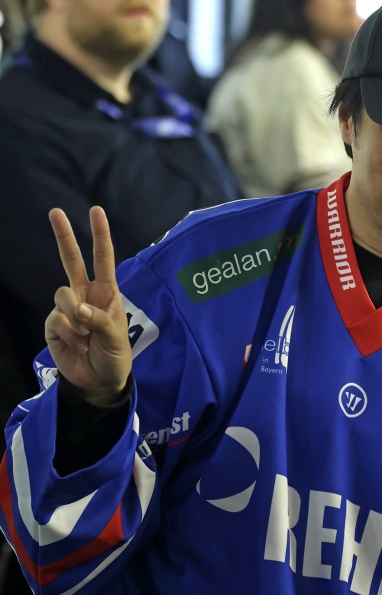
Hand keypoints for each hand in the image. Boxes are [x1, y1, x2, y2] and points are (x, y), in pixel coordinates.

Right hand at [45, 207, 131, 405]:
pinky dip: (67, 334)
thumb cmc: (114, 357)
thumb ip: (100, 321)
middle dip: (64, 236)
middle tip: (55, 212)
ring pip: (62, 294)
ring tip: (85, 337)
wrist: (98, 383)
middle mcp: (85, 295)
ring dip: (75, 317)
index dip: (100, 236)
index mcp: (106, 293)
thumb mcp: (116, 340)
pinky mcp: (53, 324)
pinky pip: (56, 319)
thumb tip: (78, 310)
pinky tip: (76, 345)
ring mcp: (67, 309)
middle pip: (71, 260)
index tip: (96, 211)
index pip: (103, 259)